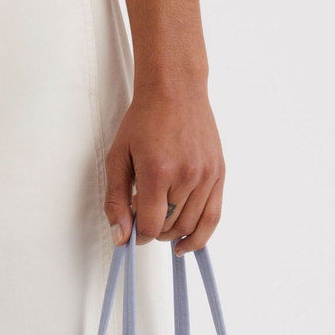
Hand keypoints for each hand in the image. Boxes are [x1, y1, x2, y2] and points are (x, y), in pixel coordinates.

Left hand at [103, 84, 223, 254]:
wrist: (176, 89)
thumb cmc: (143, 121)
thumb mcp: (117, 158)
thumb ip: (115, 201)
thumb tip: (121, 238)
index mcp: (158, 171)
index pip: (150, 225)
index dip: (138, 235)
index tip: (132, 231)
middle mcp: (186, 175)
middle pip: (170, 227)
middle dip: (153, 230)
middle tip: (144, 216)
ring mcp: (206, 175)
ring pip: (190, 225)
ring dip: (172, 233)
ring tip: (161, 222)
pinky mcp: (219, 173)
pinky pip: (213, 216)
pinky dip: (200, 236)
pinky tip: (186, 244)